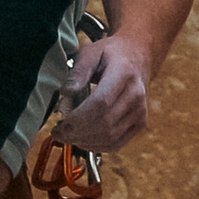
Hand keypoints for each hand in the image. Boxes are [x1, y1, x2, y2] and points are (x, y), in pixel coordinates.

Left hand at [59, 29, 150, 155]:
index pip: (101, 103)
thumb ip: (78, 71)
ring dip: (84, 141)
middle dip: (77, 133)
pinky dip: (97, 146)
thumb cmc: (111, 54)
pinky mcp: (140, 123)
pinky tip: (82, 140)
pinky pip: (117, 143)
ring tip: (67, 136)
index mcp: (124, 73)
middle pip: (104, 123)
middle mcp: (136, 94)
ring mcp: (140, 111)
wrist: (138, 56)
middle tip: (58, 133)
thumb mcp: (91, 52)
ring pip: (110, 137)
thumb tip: (66, 92)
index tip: (59, 124)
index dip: (78, 118)